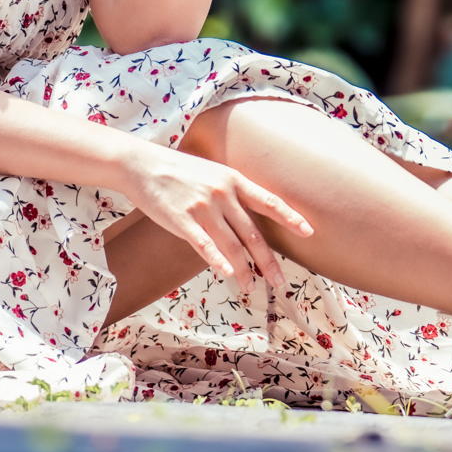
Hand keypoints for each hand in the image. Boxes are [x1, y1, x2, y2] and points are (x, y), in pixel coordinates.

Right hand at [114, 136, 312, 294]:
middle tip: (280, 283)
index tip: (309, 232)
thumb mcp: (213, 173)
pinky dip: (217, 261)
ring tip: (251, 287)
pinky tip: (227, 274)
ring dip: (243, 270)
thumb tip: (249, 219)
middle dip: (268, 261)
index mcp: (234, 180)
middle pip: (253, 233)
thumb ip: (232, 194)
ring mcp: (203, 206)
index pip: (269, 201)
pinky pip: (204, 245)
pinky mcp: (182, 219)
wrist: (143, 164)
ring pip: (231, 245)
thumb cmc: (179, 171)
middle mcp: (223, 193)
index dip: (290, 217)